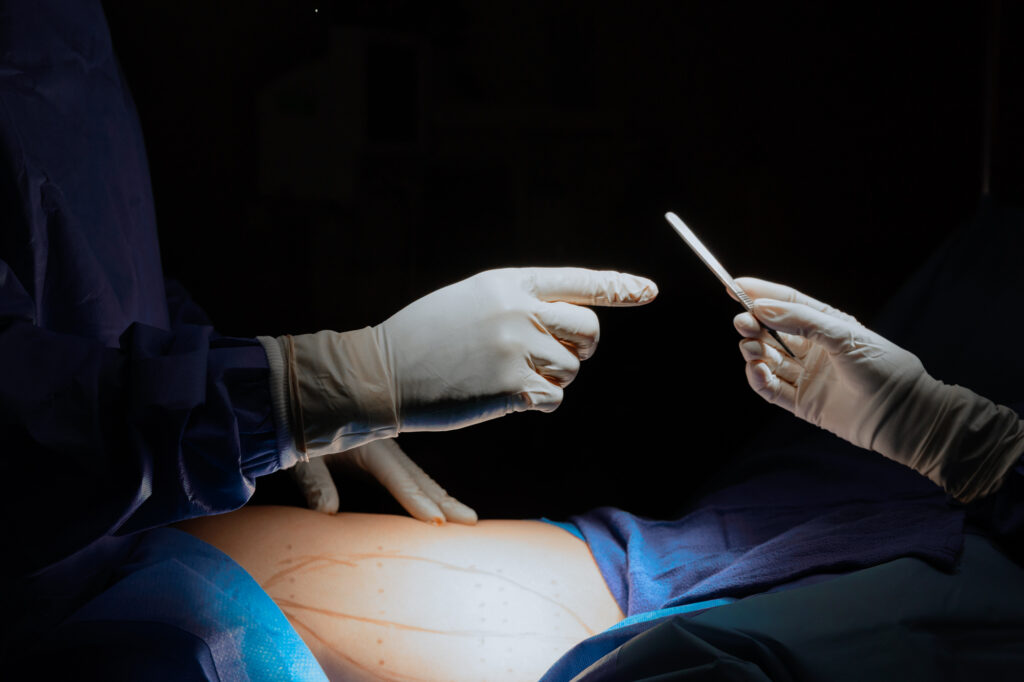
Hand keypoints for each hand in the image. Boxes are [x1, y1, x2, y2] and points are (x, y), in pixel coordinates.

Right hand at [265, 267, 656, 456]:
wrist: (383, 372)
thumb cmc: (427, 336)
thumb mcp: (473, 300)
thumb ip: (521, 302)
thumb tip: (570, 319)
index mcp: (510, 282)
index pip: (578, 281)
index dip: (617, 287)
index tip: (648, 291)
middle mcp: (519, 310)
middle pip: (589, 331)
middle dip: (582, 349)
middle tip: (556, 357)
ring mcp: (516, 348)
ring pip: (571, 369)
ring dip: (552, 380)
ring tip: (509, 376)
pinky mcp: (511, 387)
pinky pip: (553, 398)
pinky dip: (538, 402)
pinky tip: (505, 396)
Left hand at [292, 438, 476, 524]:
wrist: (297, 399)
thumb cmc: (298, 427)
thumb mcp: (303, 455)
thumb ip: (315, 481)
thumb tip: (327, 512)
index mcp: (370, 446)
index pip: (400, 479)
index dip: (418, 502)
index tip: (437, 521)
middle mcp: (385, 448)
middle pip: (421, 478)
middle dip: (446, 501)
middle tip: (470, 523)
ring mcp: (386, 451)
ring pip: (421, 476)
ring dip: (442, 497)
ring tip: (466, 518)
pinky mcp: (381, 455)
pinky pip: (411, 476)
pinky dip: (428, 491)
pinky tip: (439, 504)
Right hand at [732, 277, 1022, 501]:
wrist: (904, 415)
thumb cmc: (884, 368)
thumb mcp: (843, 335)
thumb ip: (801, 319)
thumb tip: (762, 308)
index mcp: (827, 326)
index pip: (788, 303)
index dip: (761, 293)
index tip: (734, 286)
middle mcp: (815, 349)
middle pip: (772, 331)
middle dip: (753, 324)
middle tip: (741, 321)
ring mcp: (808, 377)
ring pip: (768, 359)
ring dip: (754, 351)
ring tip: (751, 348)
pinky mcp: (803, 404)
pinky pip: (771, 389)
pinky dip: (759, 379)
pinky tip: (758, 371)